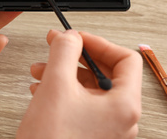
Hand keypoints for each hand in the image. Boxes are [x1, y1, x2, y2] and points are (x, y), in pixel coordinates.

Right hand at [17, 29, 141, 138]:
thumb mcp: (56, 85)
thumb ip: (65, 51)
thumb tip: (70, 36)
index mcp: (124, 105)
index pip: (126, 59)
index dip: (99, 42)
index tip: (76, 37)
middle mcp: (121, 118)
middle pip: (106, 72)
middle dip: (76, 56)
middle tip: (56, 46)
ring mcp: (107, 128)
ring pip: (90, 87)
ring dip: (65, 72)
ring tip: (40, 69)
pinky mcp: (90, 134)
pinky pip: (81, 103)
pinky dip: (63, 90)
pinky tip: (41, 87)